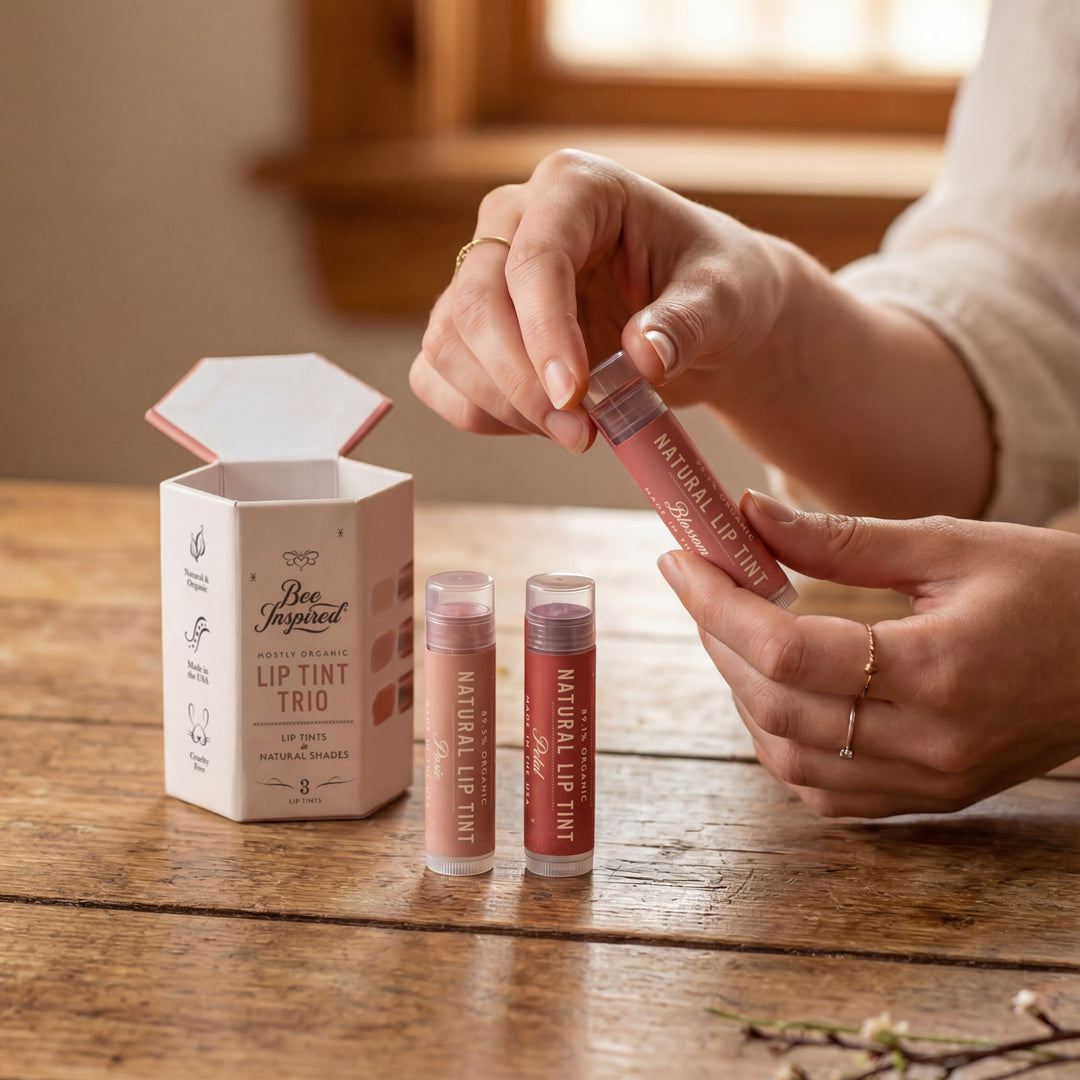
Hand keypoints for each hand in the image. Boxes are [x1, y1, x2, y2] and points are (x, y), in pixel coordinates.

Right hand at [409, 149, 792, 452]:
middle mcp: (514, 220)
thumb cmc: (715, 288)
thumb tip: (644, 356)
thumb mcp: (724, 298)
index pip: (534, 258)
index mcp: (576, 187)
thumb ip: (687, 322)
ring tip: (574, 433)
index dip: (544, 333)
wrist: (705, 318)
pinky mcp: (470, 328)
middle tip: (579, 434)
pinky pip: (438, 377)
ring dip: (501, 405)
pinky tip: (538, 426)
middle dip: (519, 382)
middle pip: (473, 303)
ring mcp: (484, 274)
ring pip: (447, 344)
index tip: (573, 397)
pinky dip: (479, 414)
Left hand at [657, 490, 1079, 817]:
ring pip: (790, 760)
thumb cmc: (1055, 588)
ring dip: (742, 693)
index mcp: (942, 670)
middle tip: (701, 584)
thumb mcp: (952, 544)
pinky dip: (781, 742)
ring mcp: (931, 783)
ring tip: (735, 630)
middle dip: (718, 640)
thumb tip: (747, 515)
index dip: (716, 604)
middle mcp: (932, 743)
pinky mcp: (932, 800)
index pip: (788, 652)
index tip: (680, 560)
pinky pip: (826, 791)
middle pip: (777, 707)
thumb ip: (841, 538)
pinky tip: (777, 691)